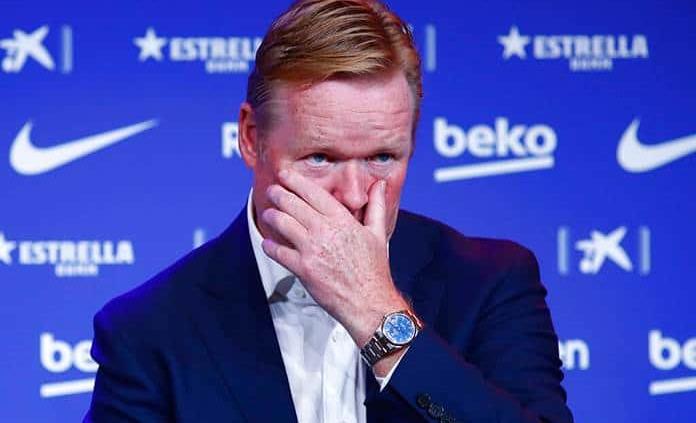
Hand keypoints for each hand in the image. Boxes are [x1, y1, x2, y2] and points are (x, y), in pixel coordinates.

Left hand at [260, 169, 409, 348]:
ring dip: (271, 215)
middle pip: (292, 204)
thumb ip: (376, 206)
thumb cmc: (374, 269)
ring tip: (268, 213)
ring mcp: (312, 250)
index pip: (313, 193)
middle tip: (272, 191)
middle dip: (278, 194)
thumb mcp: (378, 234)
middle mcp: (325, 231)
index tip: (284, 174)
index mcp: (342, 220)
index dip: (295, 181)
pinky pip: (278, 252)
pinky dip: (270, 246)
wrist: (369, 301)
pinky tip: (268, 243)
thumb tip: (380, 185)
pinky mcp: (303, 269)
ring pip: (282, 223)